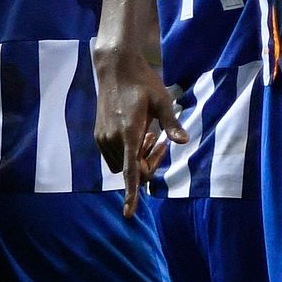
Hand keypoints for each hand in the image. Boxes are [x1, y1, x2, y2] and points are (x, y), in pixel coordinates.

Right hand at [93, 42, 187, 218]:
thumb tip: (183, 142)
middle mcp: (111, 138)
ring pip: (121, 165)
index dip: (131, 193)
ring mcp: (102, 138)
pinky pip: (112, 156)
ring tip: (149, 135)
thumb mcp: (163, 100)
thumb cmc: (143, 83)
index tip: (129, 213)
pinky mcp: (98, 135)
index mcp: (128, 132)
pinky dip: (126, 153)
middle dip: (148, 164)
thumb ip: (171, 124)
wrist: (115, 68)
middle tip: (161, 141)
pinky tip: (137, 134)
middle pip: (132, 170)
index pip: (130, 171)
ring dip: (136, 159)